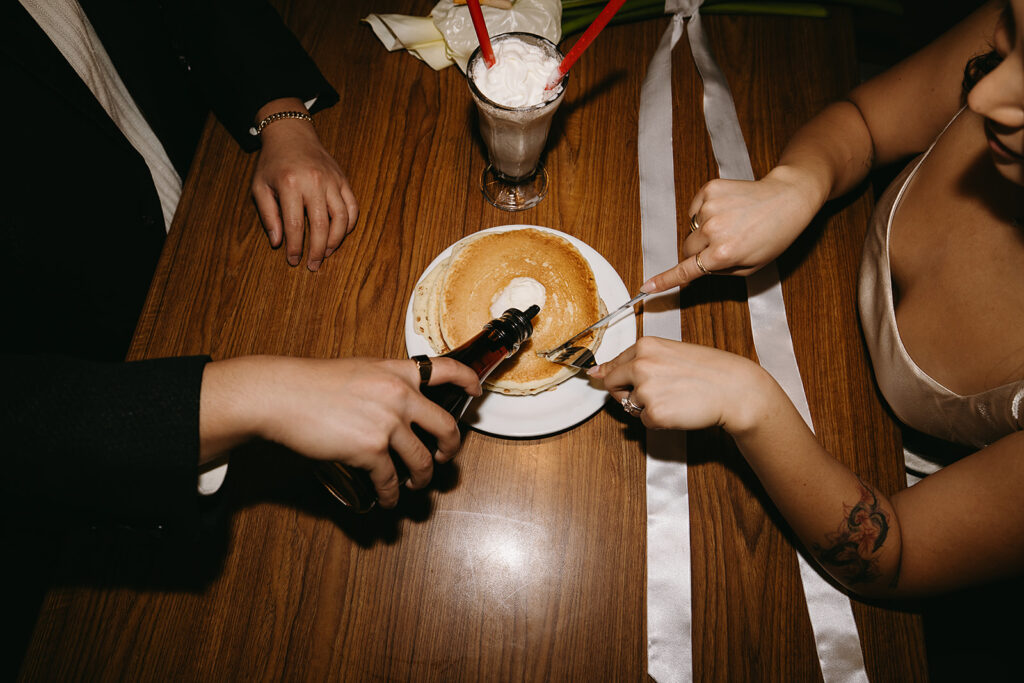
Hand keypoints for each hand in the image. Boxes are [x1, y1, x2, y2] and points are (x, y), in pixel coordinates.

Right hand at [201, 356, 480, 507]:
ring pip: (422, 461)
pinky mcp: (370, 449)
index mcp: (396, 371)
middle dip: (451, 449)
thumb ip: (382, 383)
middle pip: (446, 426)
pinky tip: (389, 499)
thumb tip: (395, 406)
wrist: (282, 395)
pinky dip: (392, 495)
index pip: (445, 369)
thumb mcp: (357, 370)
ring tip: (415, 484)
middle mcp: (399, 395)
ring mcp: (387, 423)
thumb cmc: (311, 383)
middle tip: (445, 458)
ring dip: (422, 479)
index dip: (468, 379)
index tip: (477, 391)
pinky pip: (391, 480)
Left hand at [251, 106, 357, 271]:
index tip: (293, 260)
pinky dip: (349, 224)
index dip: (295, 247)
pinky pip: (352, 206)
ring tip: (326, 253)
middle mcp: (313, 182)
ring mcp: (331, 180)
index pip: (294, 226)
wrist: (291, 134)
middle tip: (313, 265)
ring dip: (335, 240)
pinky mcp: (342, 179)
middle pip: (320, 226)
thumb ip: (269, 216)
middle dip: (317, 250)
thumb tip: (277, 242)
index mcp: (290, 185)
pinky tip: (340, 234)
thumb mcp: (260, 187)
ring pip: (341, 218)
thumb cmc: (273, 163)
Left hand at [588, 336, 772, 434]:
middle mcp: (641, 365)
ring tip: (674, 398)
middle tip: (651, 395)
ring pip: (630, 405)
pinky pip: (645, 421)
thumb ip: (637, 360)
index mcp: (646, 346)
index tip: (599, 377)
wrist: (735, 389)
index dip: (612, 375)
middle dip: (624, 394)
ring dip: (646, 407)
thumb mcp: (671, 354)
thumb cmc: (709, 370)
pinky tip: (678, 409)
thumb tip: (596, 372)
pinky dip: (659, 421)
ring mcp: (646, 390)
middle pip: (612, 385)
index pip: (614, 364)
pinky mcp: (654, 413)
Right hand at [641, 165, 823, 292]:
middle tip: (720, 248)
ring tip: (730, 225)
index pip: (685, 271)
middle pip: (685, 249)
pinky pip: (695, 210)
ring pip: (690, 230)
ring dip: (702, 232)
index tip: (645, 287)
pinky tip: (726, 211)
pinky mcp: (709, 190)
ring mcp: (709, 208)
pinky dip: (705, 214)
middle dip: (696, 253)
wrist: (787, 198)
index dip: (663, 281)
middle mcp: (713, 230)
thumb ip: (719, 272)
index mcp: (723, 254)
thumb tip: (693, 273)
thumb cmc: (774, 235)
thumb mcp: (751, 266)